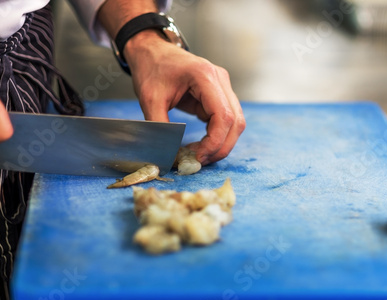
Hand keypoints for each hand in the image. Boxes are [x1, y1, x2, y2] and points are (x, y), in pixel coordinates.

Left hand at [126, 31, 245, 165]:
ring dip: (221, 143)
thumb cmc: (151, 68)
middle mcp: (220, 80)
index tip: (198, 157)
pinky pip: (226, 121)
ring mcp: (222, 87)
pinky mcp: (218, 95)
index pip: (224, 116)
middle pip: (236, 122)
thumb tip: (168, 155)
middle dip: (220, 147)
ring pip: (235, 123)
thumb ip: (160, 126)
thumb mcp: (150, 99)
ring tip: (199, 155)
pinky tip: (200, 145)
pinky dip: (217, 136)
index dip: (215, 142)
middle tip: (199, 161)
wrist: (151, 51)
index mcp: (205, 76)